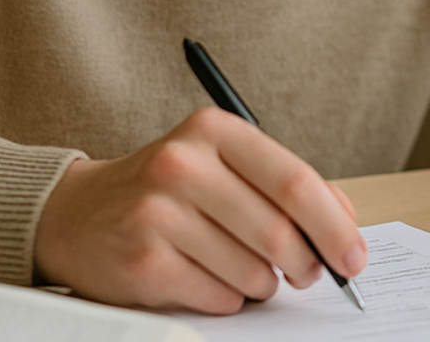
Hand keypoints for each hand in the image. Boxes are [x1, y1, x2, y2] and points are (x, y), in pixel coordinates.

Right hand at [35, 107, 365, 313]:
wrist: (76, 214)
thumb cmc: (168, 190)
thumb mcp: (223, 165)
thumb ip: (283, 184)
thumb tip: (344, 222)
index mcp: (213, 130)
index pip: (293, 180)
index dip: (333, 225)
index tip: (353, 255)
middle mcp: (183, 165)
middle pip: (278, 231)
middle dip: (307, 264)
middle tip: (310, 274)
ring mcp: (158, 213)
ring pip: (252, 271)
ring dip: (264, 284)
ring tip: (246, 271)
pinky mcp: (143, 261)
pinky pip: (219, 297)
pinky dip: (229, 298)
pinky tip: (210, 279)